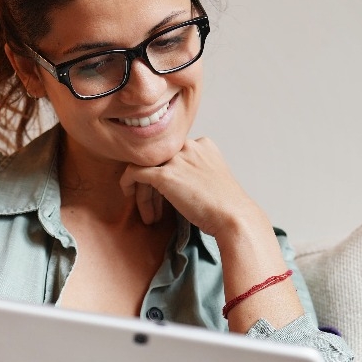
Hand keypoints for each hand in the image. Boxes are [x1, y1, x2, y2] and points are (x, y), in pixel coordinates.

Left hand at [119, 137, 263, 238]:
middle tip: (155, 209)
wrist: (233, 217)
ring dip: (143, 191)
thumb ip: (194, 172)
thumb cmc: (226, 207)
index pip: (172, 154)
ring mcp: (176, 159)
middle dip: (152, 186)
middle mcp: (189, 146)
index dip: (165, 175)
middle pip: (158, 160)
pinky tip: (128, 195)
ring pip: (145, 167)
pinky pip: (134, 172)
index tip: (166, 198)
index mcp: (203, 145)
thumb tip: (174, 184)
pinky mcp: (165, 175)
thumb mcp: (212, 179)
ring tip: (150, 215)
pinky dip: (128, 183)